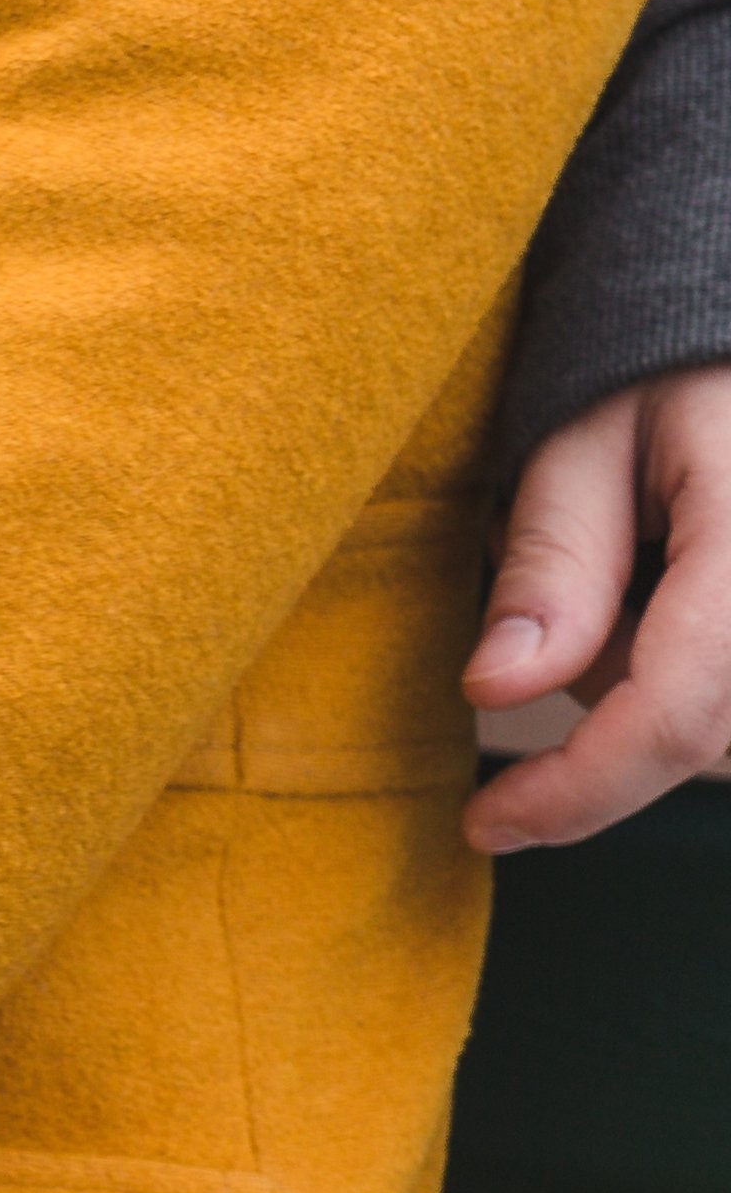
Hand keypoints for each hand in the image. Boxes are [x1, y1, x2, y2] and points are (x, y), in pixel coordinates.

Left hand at [464, 366, 730, 849]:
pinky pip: (727, 693)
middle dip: (597, 719)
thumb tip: (494, 689)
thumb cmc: (660, 369)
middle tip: (545, 623)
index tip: (487, 824)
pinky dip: (673, 673)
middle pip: (698, 735)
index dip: (575, 790)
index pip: (673, 714)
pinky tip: (659, 596)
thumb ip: (552, 563)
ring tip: (621, 573)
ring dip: (640, 685)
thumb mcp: (581, 439)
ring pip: (718, 724)